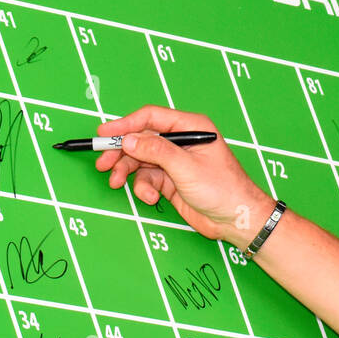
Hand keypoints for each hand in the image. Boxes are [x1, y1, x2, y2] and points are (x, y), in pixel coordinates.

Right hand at [95, 105, 272, 245]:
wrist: (235, 219)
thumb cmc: (223, 188)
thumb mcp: (186, 167)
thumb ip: (157, 151)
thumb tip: (129, 139)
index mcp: (191, 127)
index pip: (152, 117)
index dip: (126, 123)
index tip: (104, 132)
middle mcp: (181, 141)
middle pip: (141, 139)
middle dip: (121, 152)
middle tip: (103, 164)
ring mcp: (175, 162)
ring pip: (140, 160)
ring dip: (127, 172)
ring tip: (116, 183)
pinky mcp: (170, 180)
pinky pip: (147, 178)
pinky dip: (144, 188)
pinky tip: (152, 198)